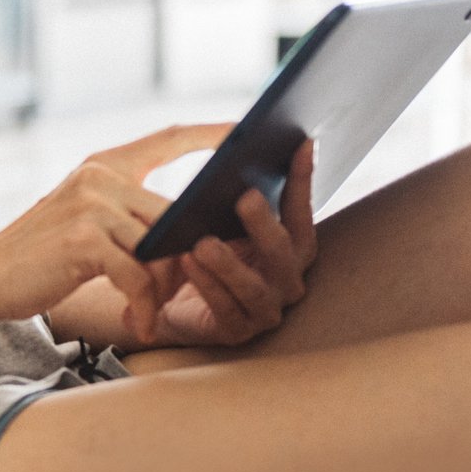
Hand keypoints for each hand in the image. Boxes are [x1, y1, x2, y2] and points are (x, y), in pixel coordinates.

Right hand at [0, 121, 236, 338]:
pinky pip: (140, 277)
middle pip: (177, 214)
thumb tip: (189, 229)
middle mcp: (99, 176)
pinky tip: (137, 324)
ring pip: (163, 248)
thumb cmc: (40, 257)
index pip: (169, 137)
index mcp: (102, 165)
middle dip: (190, 258)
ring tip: (149, 314)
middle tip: (186, 293)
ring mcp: (92, 205)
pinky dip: (144, 307)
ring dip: (165, 290)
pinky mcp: (85, 240)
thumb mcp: (85, 221)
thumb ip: (128, 214)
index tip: (248, 132)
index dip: (213, 134)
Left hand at [136, 137, 318, 347]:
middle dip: (264, 223)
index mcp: (289, 247)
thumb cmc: (200, 251)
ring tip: (202, 241)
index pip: (300, 210)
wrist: (167, 301)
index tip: (301, 143)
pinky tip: (186, 262)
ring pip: (254, 287)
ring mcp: (266, 309)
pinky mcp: (238, 332)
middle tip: (244, 196)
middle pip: (283, 251)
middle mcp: (286, 279)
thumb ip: (229, 189)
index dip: (302, 179)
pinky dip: (207, 285)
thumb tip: (234, 138)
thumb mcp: (214, 217)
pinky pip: (225, 309)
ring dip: (229, 263)